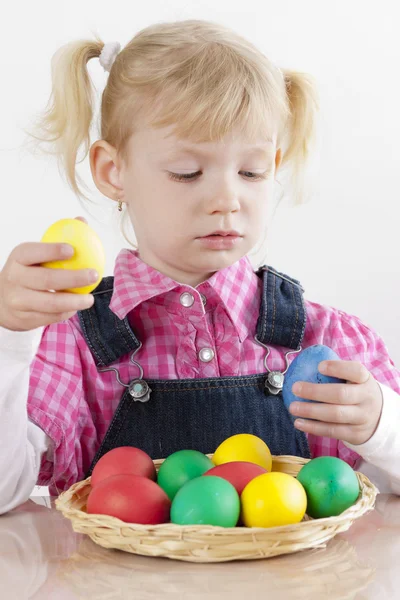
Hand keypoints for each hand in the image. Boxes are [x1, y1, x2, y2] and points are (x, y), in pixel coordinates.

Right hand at [0, 216, 95, 331]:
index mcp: (18, 257)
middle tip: (94, 275)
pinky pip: (51, 316)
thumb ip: (58, 239)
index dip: (52, 250)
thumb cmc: (27, 272)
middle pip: (46, 279)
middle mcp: (14, 278)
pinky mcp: (25, 318)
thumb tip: (82, 221)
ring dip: (74, 301)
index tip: (72, 250)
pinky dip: (66, 312)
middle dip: (73, 278)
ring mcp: (18, 300)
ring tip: (90, 299)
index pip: (33, 252)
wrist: (2, 300)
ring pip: (51, 303)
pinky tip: (76, 307)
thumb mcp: (35, 254)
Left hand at [289, 360, 383, 444]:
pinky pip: (332, 431)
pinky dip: (313, 427)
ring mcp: (362, 418)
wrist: (378, 418)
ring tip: (293, 407)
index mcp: (365, 380)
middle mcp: (367, 398)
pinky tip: (298, 423)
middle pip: (341, 394)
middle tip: (295, 388)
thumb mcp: (353, 378)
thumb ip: (335, 371)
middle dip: (315, 391)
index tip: (319, 366)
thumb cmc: (355, 391)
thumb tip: (304, 362)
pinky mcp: (355, 434)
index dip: (337, 368)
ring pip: (335, 414)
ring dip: (310, 411)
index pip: (355, 371)